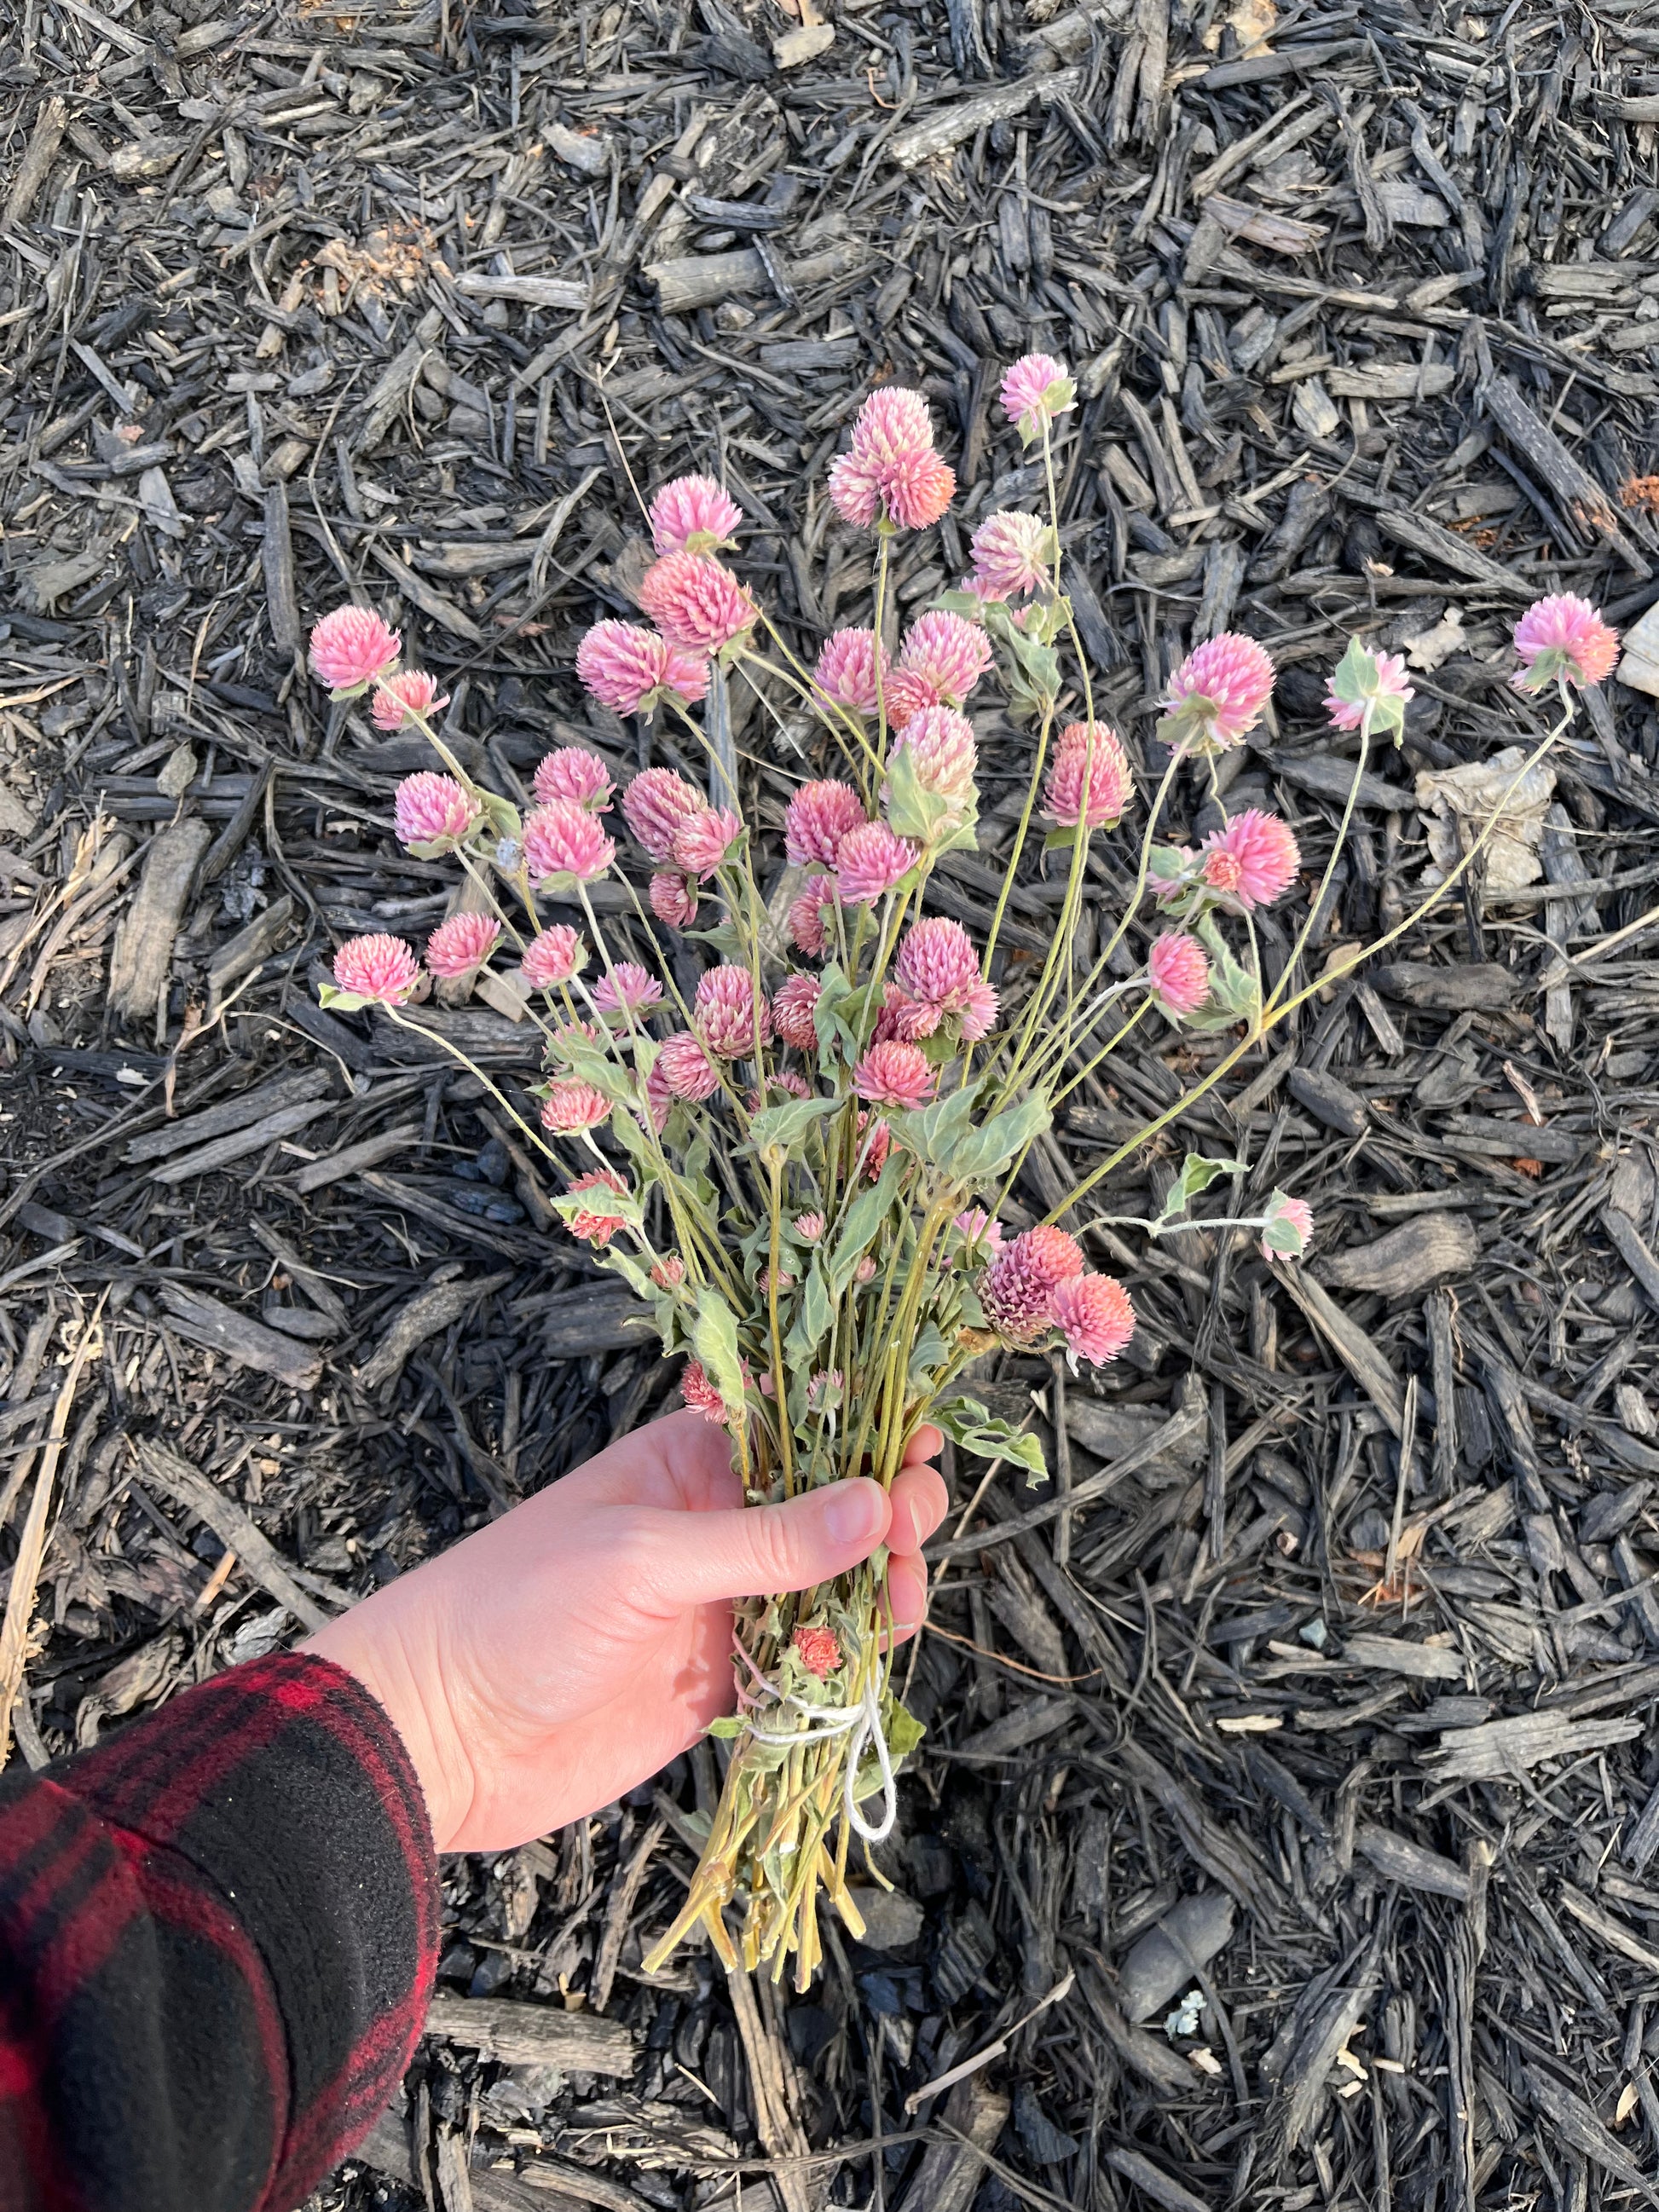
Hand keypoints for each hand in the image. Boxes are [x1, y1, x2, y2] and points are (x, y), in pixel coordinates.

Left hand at [303, 1411, 947, 1852]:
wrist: (437, 1735)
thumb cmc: (516, 1608)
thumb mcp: (644, 1558)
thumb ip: (765, 1540)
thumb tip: (877, 1503)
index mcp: (685, 1463)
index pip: (797, 1428)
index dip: (863, 1433)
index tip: (920, 1450)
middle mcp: (711, 1527)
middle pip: (828, 1509)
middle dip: (884, 1517)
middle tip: (911, 1538)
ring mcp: (716, 1608)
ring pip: (826, 1588)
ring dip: (873, 1593)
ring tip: (898, 1607)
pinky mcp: (716, 1686)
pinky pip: (801, 1664)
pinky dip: (842, 1664)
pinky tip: (868, 1662)